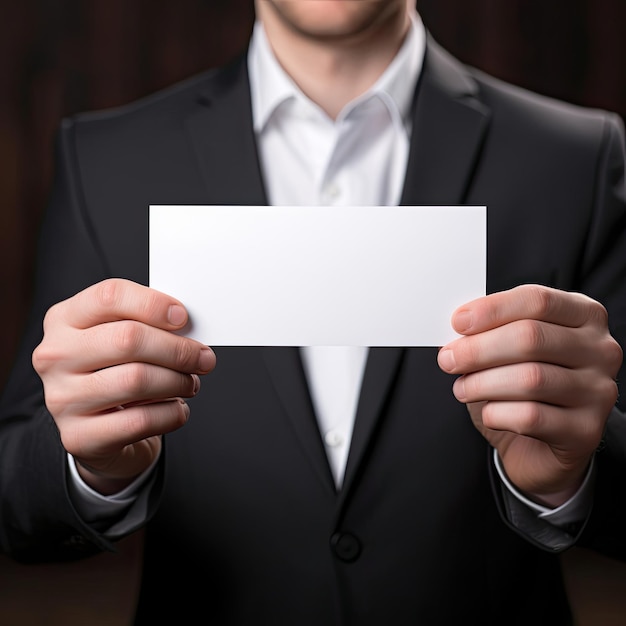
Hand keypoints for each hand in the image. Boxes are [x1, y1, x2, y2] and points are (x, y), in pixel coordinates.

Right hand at [32, 278, 215, 493]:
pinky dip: (171, 413)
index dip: (153, 304)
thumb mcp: (119, 337)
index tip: (183, 318)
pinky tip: (177, 408)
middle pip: (128, 339)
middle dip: (178, 349)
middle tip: (203, 358)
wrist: (96, 430)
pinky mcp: (79, 435)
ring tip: (189, 383)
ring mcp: (62, 397)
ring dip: (178, 381)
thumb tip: (187, 327)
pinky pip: (140, 420)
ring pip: (136, 380)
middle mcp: (56, 356)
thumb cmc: (114, 372)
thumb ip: (146, 324)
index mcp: (65, 319)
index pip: (110, 296)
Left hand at [437, 284, 621, 506]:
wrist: (542, 444)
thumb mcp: (510, 348)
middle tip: (448, 360)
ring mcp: (598, 391)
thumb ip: (491, 330)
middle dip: (478, 349)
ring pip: (530, 378)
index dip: (492, 309)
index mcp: (583, 315)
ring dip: (482, 383)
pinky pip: (531, 417)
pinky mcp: (586, 430)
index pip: (537, 300)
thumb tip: (458, 326)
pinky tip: (489, 412)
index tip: (457, 322)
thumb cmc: (522, 386)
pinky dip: (498, 413)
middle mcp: (600, 350)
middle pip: (531, 337)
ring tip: (462, 388)